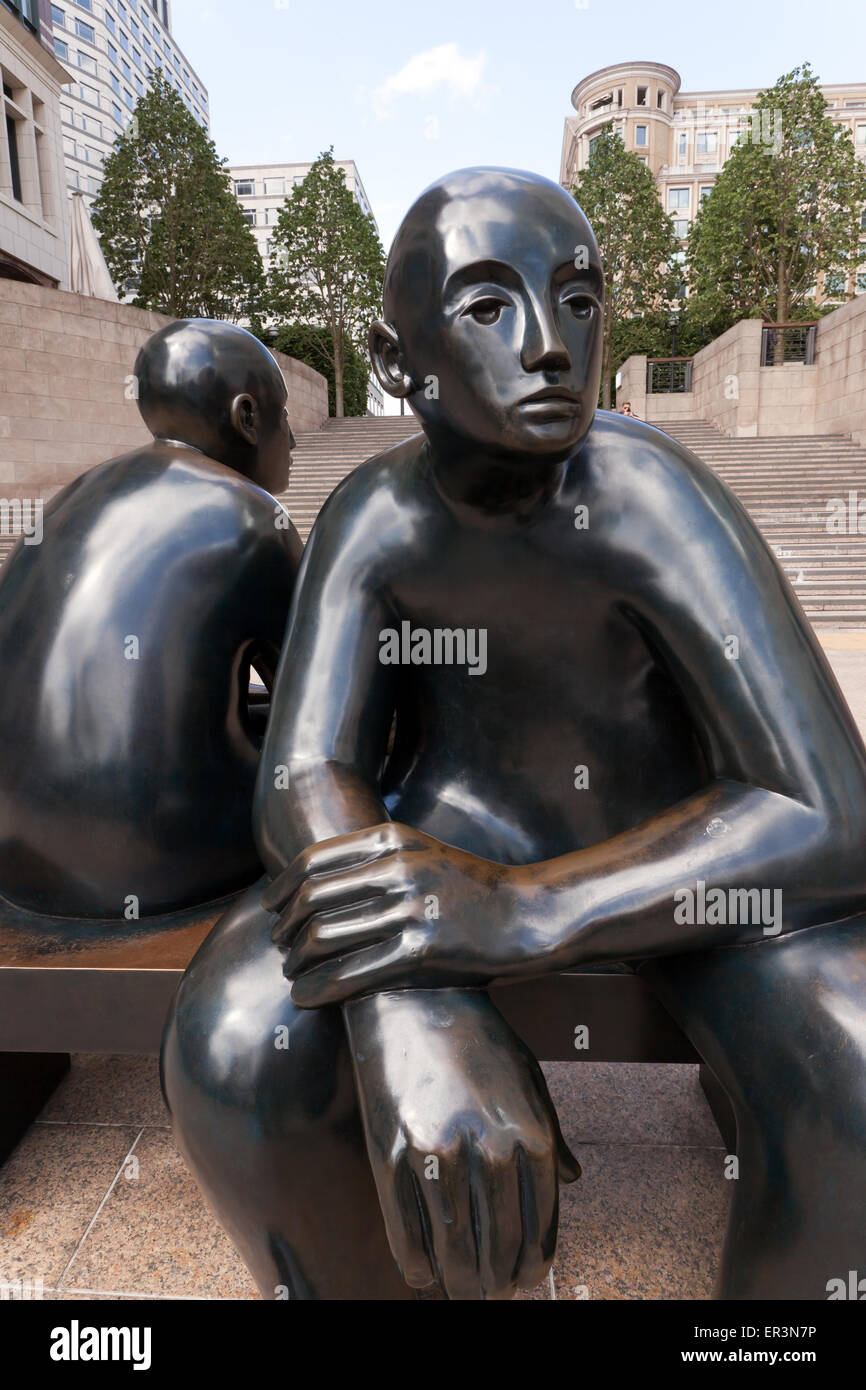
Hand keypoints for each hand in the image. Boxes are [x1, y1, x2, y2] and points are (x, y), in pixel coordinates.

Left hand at [263, 822, 534, 1005]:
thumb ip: (377, 859)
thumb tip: (317, 883)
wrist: (531, 916)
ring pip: (324, 937)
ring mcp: (411, 908)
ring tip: (291, 974)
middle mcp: (398, 867)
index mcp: (394, 838)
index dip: (282, 887)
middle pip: (311, 899)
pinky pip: (353, 973)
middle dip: (284, 928)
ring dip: (296, 961)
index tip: (270, 907)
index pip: (313, 860)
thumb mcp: (424, 854)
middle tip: (279, 947)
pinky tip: (306, 998)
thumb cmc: (473, 891)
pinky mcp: (422, 951)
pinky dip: (319, 988)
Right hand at [345, 988, 579, 1299]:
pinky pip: (406, 1229)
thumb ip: (552, 1132)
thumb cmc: (476, 1038)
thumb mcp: (529, 1077)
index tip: (529, 1279)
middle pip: (499, 1244)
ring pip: (454, 1248)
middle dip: (499, 1281)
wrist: (413, 998)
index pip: (541, 1222)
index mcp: (530, 1132)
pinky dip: (416, 1262)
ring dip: (462, 1281)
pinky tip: (423, 1271)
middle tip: (494, 1295)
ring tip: (465, 1291)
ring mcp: (437, 1154)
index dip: (535, 1260)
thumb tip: (575, 1180)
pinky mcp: (390, 1154)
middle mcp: (488, 1149)